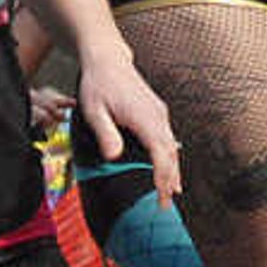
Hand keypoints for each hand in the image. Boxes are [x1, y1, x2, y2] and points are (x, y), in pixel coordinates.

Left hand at [71, 48, 182, 205]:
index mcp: (144, 117)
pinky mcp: (157, 112)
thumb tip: (114, 157)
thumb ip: (105, 133)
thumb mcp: (93, 110)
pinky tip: (168, 169)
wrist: (107, 59)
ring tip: (171, 194)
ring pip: (172, 147)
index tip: (160, 196)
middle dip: (170, 180)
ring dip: (173, 170)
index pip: (160, 153)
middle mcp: (157, 116)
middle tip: (165, 206)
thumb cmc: (97, 85)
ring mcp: (159, 114)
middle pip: (171, 153)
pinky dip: (169, 157)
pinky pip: (168, 139)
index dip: (162, 176)